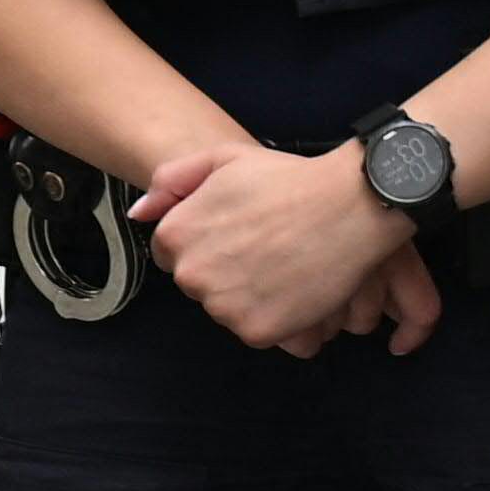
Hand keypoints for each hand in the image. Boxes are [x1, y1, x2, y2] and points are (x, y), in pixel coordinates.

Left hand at [138, 138, 436, 358]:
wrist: (351, 205)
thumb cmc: (288, 179)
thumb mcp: (222, 159)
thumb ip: (171, 182)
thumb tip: (138, 215)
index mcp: (175, 236)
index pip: (170, 255)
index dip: (205, 243)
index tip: (236, 234)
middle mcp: (191, 276)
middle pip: (198, 284)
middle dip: (223, 270)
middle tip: (265, 247)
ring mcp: (223, 307)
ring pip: (227, 310)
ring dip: (248, 296)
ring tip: (283, 265)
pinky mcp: (257, 331)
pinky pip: (257, 330)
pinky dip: (276, 317)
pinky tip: (296, 287)